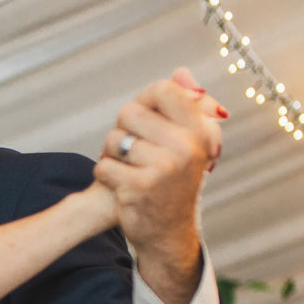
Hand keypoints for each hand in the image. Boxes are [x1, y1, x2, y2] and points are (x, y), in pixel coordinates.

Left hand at [94, 68, 227, 303]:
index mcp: (200, 130)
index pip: (163, 89)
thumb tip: (182, 72)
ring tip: (131, 170)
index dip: (145, 101)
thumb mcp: (190, 141)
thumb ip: (186, 102)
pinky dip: (106, 175)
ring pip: (113, 140)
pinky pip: (103, 165)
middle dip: (124, 131)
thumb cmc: (175, 180)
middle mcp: (186, 147)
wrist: (168, 231)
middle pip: (129, 112)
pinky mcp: (138, 188)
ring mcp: (163, 168)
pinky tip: (122, 187)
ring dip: (113, 155)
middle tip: (136, 152)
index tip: (147, 121)